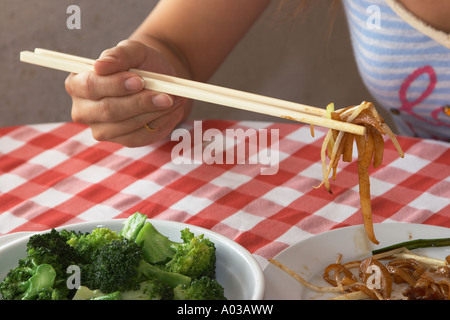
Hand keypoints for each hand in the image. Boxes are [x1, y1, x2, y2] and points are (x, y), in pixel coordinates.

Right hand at [65, 40, 189, 146]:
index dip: (115, 84)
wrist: (159, 81)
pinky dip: (159, 121)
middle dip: (139, 102)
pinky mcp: (124, 141)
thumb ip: (118, 54)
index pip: (89, 86)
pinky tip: (169, 109)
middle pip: (108, 110)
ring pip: (127, 125)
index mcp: (78, 83)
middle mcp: (85, 110)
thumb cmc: (140, 63)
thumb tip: (99, 65)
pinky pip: (141, 136)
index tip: (139, 80)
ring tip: (171, 98)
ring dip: (153, 112)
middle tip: (165, 95)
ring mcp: (103, 130)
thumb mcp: (134, 51)